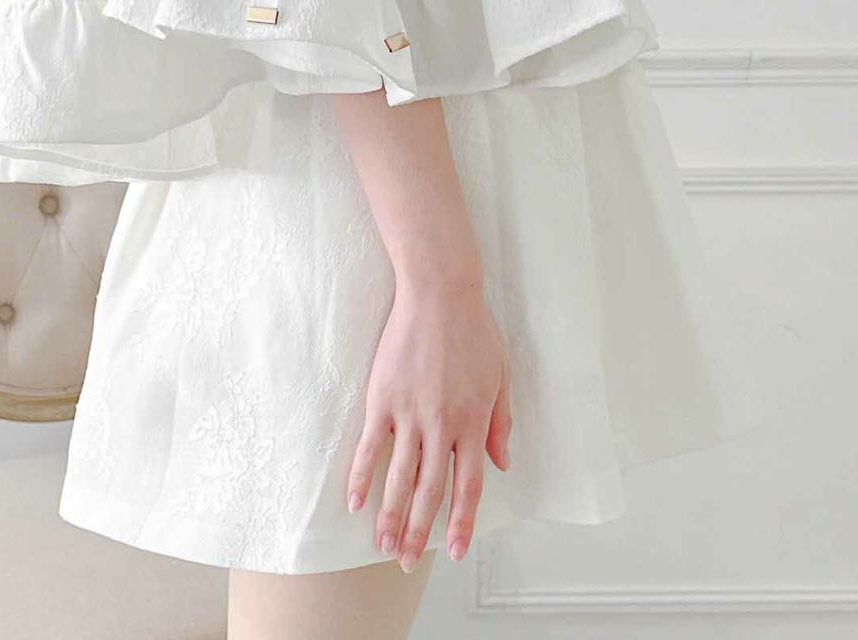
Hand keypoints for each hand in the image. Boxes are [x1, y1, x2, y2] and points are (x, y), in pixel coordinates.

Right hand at [346, 275, 511, 571]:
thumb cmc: (474, 331)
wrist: (440, 293)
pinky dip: (362, 477)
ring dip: (391, 517)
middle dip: (419, 532)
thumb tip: (501, 464)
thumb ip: (500, 423)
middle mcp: (441, 426)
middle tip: (408, 563)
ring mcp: (410, 414)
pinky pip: (371, 446)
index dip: (462, 523)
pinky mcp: (383, 398)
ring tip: (383, 546)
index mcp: (472, 423)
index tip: (457, 551)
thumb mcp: (500, 377)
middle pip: (429, 492)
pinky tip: (356, 501)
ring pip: (399, 478)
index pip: (468, 487)